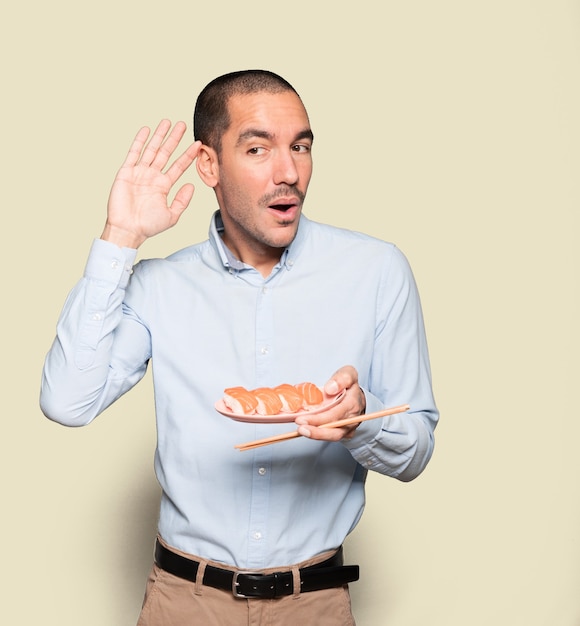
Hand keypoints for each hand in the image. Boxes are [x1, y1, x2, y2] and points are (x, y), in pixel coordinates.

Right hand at [102, 120, 201, 247]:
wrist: (128, 229)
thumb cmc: (148, 226)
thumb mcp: (172, 215)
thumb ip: (182, 201)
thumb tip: (191, 186)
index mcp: (163, 185)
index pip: (178, 166)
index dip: (188, 155)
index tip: (198, 145)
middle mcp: (152, 176)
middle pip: (166, 153)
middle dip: (174, 139)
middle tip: (183, 125)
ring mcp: (139, 172)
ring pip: (152, 149)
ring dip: (159, 136)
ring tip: (167, 122)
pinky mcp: (126, 172)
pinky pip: (134, 153)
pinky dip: (140, 141)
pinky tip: (146, 130)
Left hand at [294, 365, 365, 441]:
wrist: (357, 397)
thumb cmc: (349, 385)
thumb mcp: (348, 374)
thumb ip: (341, 378)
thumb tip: (330, 388)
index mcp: (353, 403)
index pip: (336, 414)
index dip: (320, 418)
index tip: (303, 418)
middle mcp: (351, 419)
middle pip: (334, 428)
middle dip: (316, 428)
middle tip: (299, 424)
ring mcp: (347, 428)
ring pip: (333, 436)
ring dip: (316, 434)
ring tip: (301, 430)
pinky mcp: (342, 433)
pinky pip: (330, 436)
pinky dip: (317, 434)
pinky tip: (305, 430)